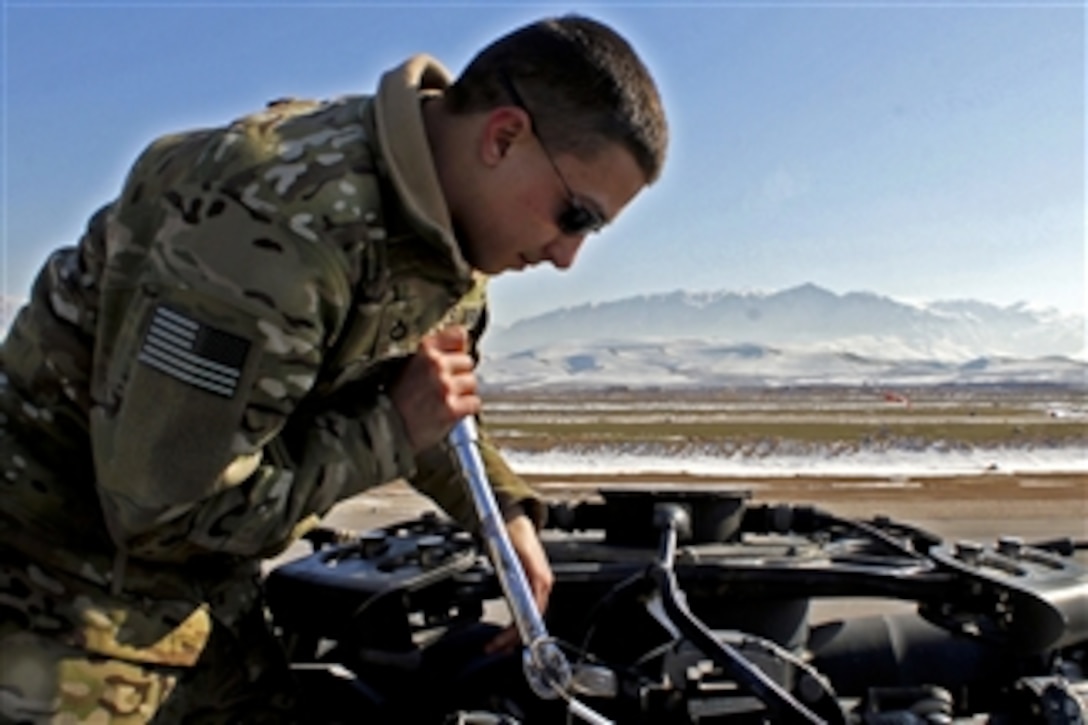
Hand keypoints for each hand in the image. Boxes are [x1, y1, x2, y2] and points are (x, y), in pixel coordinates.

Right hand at [388, 326, 480, 453]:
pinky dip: (466, 409)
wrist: (386, 427)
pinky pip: (474, 403)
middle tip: (444, 387)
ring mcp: (445, 387)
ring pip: (472, 383)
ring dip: (463, 393)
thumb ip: (434, 353)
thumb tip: (461, 345)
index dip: (459, 349)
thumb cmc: (397, 399)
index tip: (456, 357)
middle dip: (460, 374)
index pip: (458, 335)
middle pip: (468, 362)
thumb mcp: (410, 365)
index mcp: (425, 351)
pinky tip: (451, 411)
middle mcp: (436, 365)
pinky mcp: (452, 408)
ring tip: (445, 400)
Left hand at [486, 513, 554, 653]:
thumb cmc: (514, 532)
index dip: (521, 626)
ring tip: (495, 647)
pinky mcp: (528, 591)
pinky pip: (524, 614)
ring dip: (513, 635)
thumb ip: (515, 560)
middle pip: (531, 619)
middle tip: (494, 647)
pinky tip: (504, 636)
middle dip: (513, 637)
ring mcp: (536, 590)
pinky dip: (514, 627)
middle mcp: (542, 586)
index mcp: (541, 578)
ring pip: (528, 619)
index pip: (534, 609)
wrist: (514, 522)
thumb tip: (516, 576)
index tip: (508, 637)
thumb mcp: (512, 544)